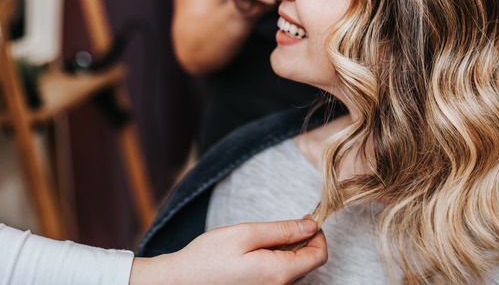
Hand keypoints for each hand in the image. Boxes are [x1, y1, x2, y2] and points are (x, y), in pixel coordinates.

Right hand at [130, 219, 327, 284]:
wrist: (179, 282)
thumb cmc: (208, 258)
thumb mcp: (246, 234)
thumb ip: (282, 230)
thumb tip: (311, 226)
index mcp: (279, 273)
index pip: (319, 255)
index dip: (317, 234)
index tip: (306, 219)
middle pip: (309, 263)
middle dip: (303, 241)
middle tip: (284, 225)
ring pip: (294, 269)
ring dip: (289, 251)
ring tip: (265, 239)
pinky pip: (279, 276)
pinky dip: (277, 260)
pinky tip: (258, 252)